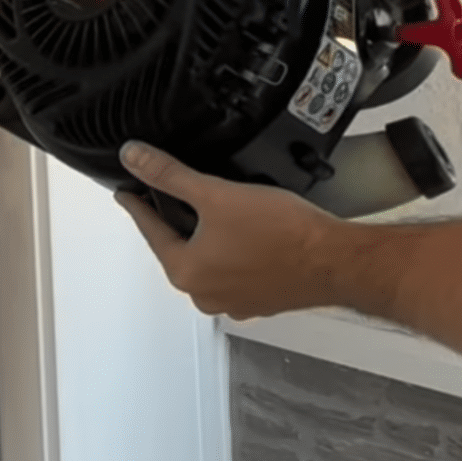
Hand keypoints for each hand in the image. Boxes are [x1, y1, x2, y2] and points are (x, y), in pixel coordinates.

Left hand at [114, 140, 353, 320]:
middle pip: (177, 247)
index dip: (137, 205)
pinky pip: (234, 271)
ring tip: (213, 211)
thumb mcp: (216, 194)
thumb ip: (169, 175)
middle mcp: (205, 295)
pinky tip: (245, 234)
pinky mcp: (260, 300)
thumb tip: (134, 158)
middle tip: (168, 196)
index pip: (149, 230)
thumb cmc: (282, 234)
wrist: (334, 260)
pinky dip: (232, 252)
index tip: (127, 194)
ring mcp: (234, 302)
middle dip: (173, 220)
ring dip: (206, 237)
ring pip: (208, 260)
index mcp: (186, 272)